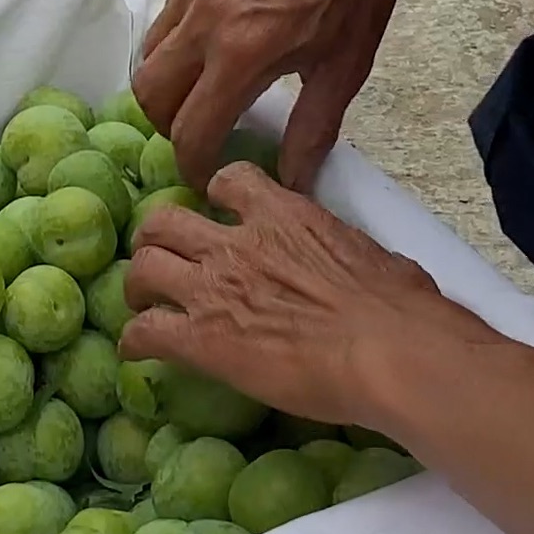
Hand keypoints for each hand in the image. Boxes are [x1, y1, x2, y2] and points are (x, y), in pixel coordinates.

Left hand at [120, 163, 492, 431]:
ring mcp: (213, 289)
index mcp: (284, 214)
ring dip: (138, 285)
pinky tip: (135, 352)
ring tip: (142, 303)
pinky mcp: (202, 339)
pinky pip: (145, 332)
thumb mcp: (371, 254)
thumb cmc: (399, 306)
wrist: (388, 351)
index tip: (218, 214)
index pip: (230, 181)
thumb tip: (358, 264)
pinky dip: (134, 341)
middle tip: (163, 259)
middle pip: (165, 221)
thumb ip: (344, 249)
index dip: (215, 196)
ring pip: (143, 268)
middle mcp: (237, 242)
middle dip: (157, 238)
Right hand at [136, 0, 509, 190]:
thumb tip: (292, 182)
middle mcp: (205, 17)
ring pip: (151, 48)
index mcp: (243, 52)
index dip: (193, 165)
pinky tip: (221, 26)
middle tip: (198, 130)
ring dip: (170, 77)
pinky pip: (171, 6)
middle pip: (149, 94)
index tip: (205, 175)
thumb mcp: (346, 66)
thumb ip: (312, 129)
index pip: (191, 130)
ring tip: (204, 82)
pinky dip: (184, 29)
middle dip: (167, 124)